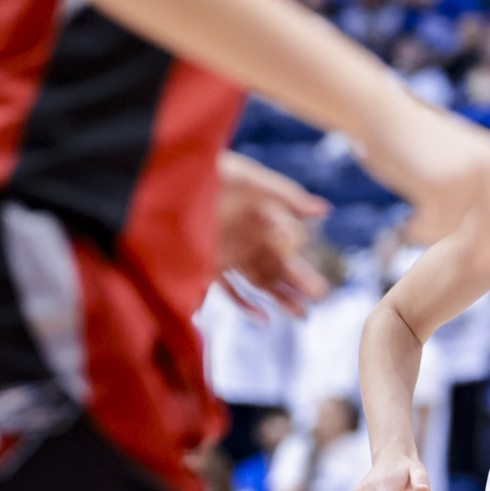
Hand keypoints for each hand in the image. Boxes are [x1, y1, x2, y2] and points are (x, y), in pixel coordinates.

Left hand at [215, 151, 329, 316]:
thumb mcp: (249, 179)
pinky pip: (231, 290)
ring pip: (261, 280)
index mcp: (262, 213)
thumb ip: (287, 194)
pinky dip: (246, 305)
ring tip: (302, 315)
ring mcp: (230, 253)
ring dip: (282, 298)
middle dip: (300, 280)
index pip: (288, 237)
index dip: (296, 247)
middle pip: (280, 263)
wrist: (162, 182)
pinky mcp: (209, 267)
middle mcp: (249, 235)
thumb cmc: (209, 172)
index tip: (296, 249)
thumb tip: (327, 210)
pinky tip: (264, 318)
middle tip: (321, 295)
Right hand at [356, 97, 489, 250]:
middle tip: (482, 271)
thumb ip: (484, 174)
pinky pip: (439, 226)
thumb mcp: (463, 151)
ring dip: (443, 235)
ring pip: (467, 229)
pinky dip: (423, 229)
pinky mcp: (441, 185)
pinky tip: (410, 222)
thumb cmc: (418, 138)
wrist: (385, 116)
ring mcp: (468, 174)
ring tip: (423, 231)